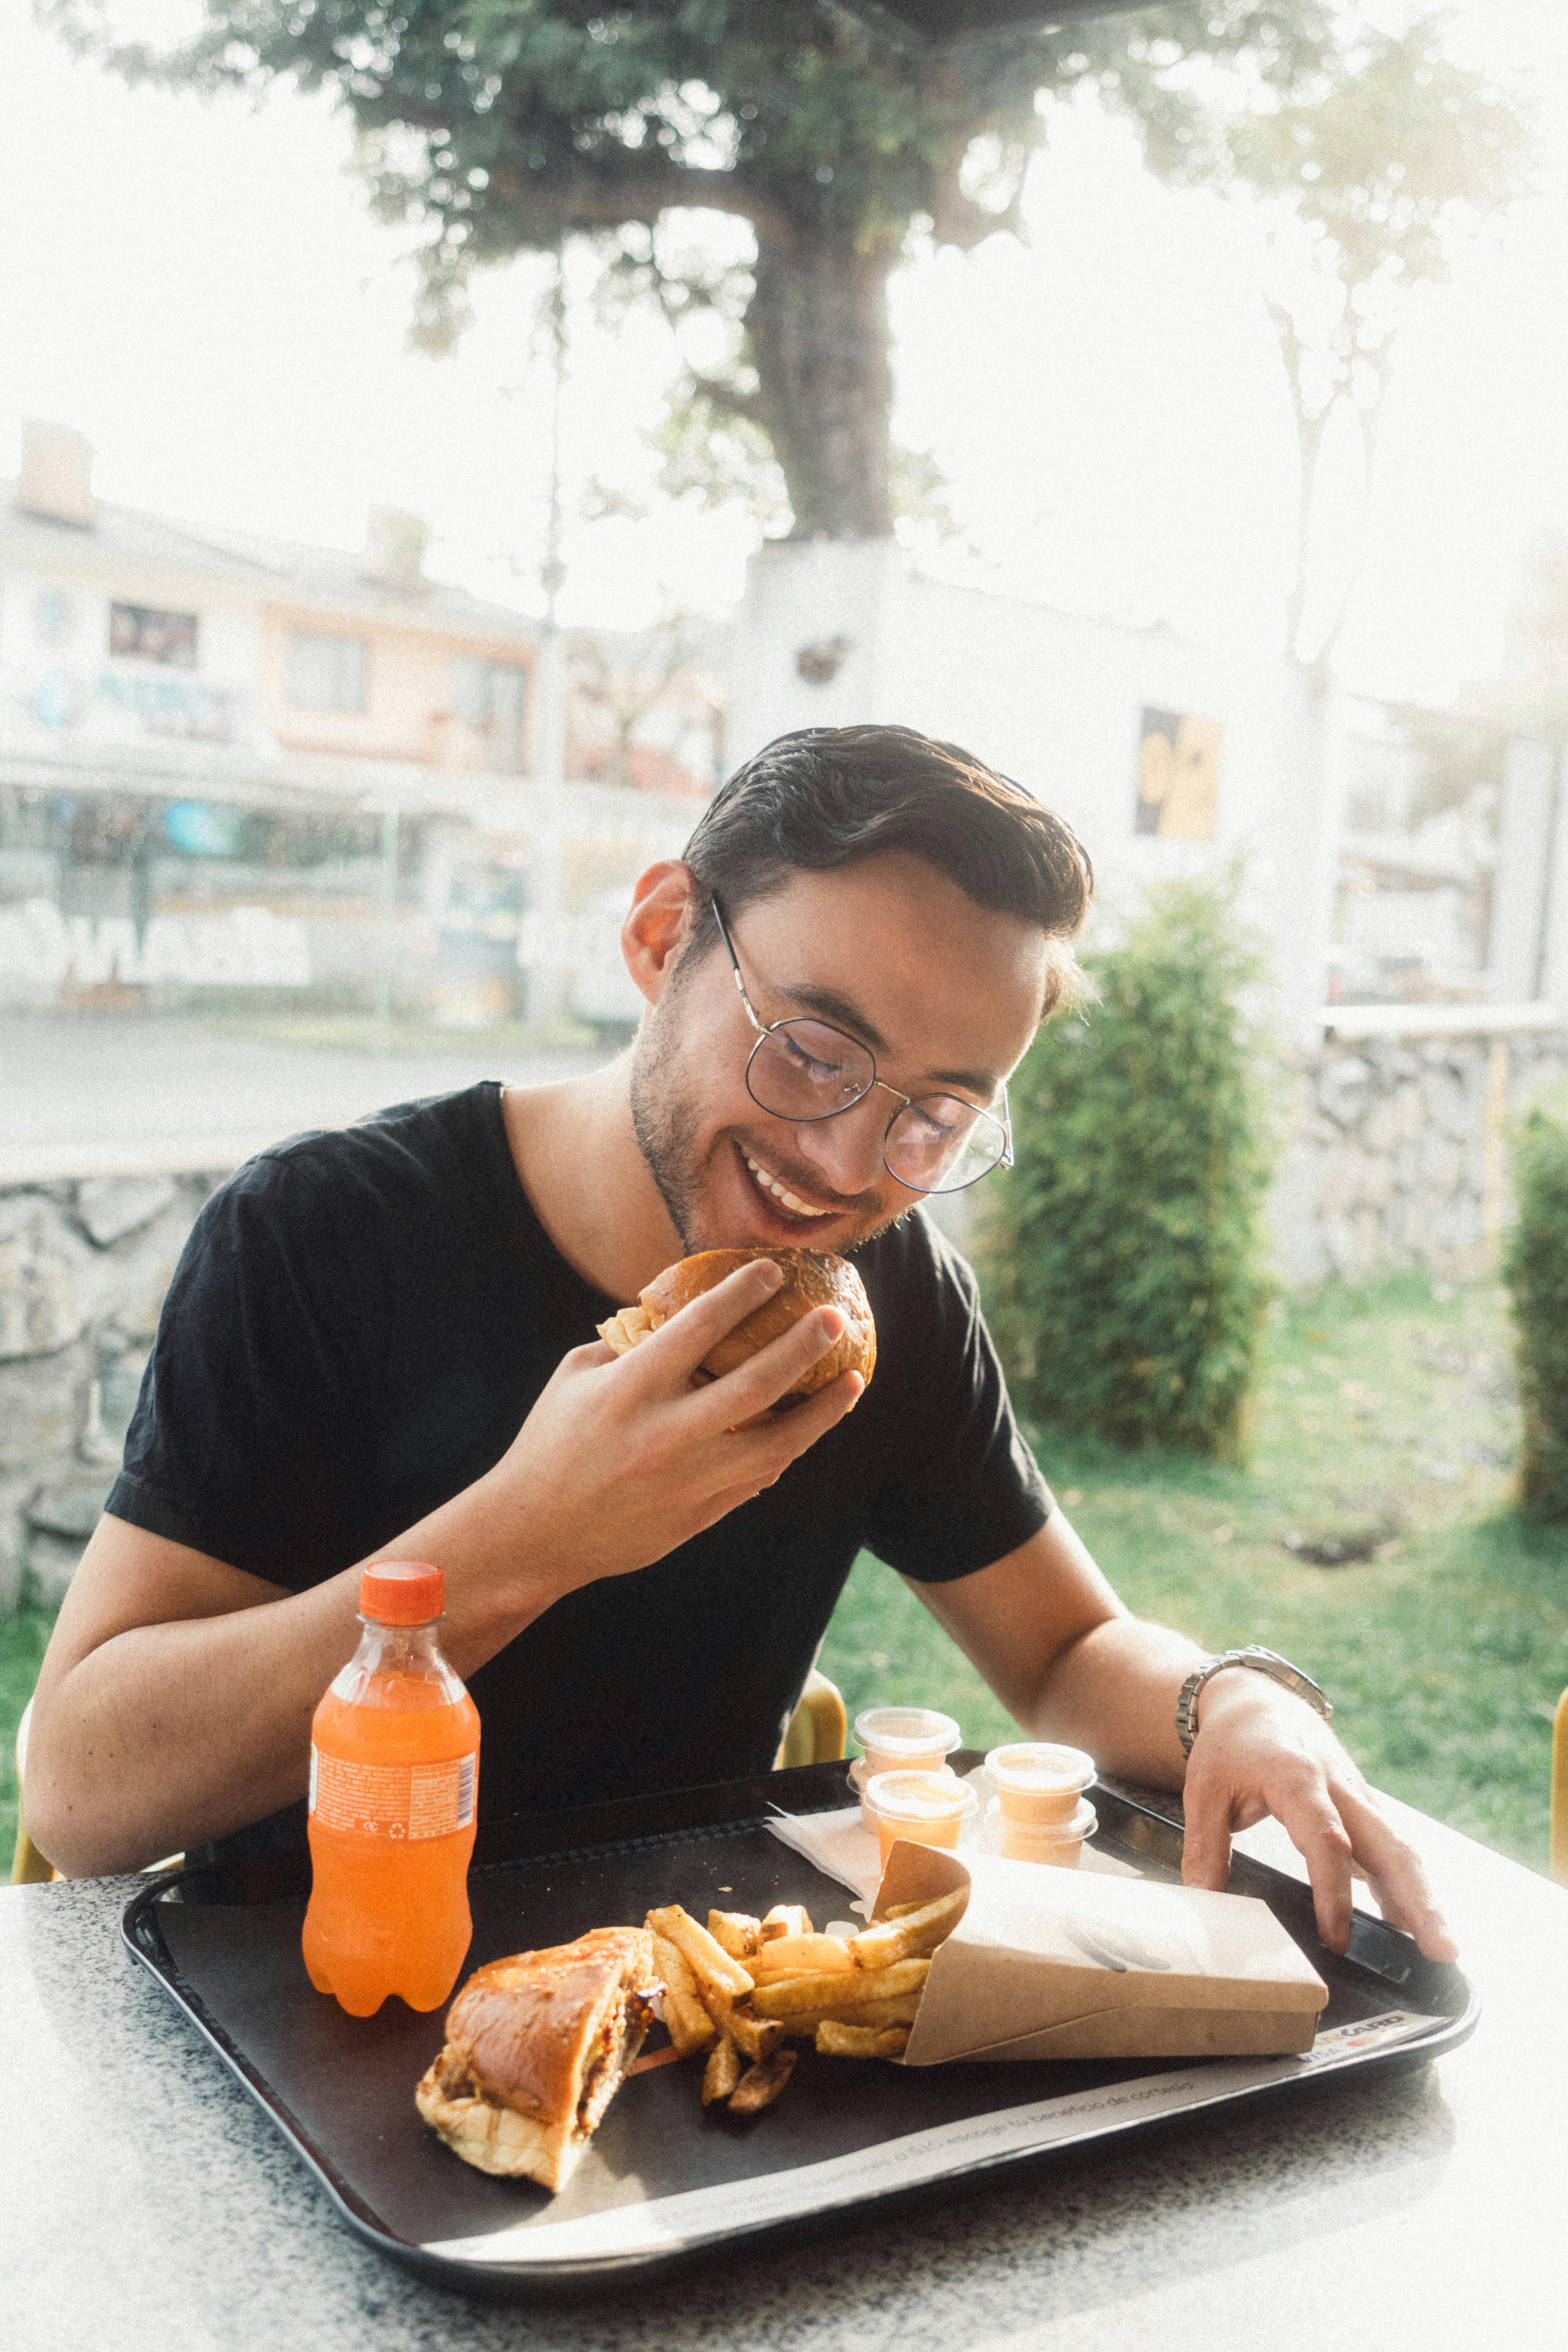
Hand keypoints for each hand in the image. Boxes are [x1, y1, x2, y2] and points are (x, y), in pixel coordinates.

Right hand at [484, 1256, 861, 1597]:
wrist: (533, 1533)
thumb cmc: (551, 1442)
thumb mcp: (576, 1376)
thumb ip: (630, 1344)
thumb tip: (681, 1311)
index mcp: (630, 1388)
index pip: (700, 1326)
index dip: (743, 1292)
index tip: (774, 1270)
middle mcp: (665, 1434)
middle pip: (755, 1384)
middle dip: (803, 1346)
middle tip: (834, 1318)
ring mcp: (687, 1480)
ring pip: (776, 1444)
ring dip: (821, 1411)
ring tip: (852, 1381)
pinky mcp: (698, 1516)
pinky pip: (757, 1479)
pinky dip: (785, 1450)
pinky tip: (806, 1428)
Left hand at [1180, 1669, 1458, 1961]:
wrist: (1257, 1700)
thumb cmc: (1230, 1746)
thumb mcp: (1203, 1789)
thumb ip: (1205, 1848)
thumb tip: (1205, 1903)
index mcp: (1297, 1777)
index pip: (1327, 1839)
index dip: (1333, 1890)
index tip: (1336, 1938)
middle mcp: (1340, 1787)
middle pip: (1390, 1845)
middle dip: (1419, 1899)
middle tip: (1443, 1951)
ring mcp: (1360, 1798)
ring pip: (1402, 1849)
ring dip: (1425, 1899)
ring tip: (1443, 1951)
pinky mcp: (1365, 1809)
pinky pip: (1394, 1850)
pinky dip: (1407, 1888)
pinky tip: (1411, 1929)